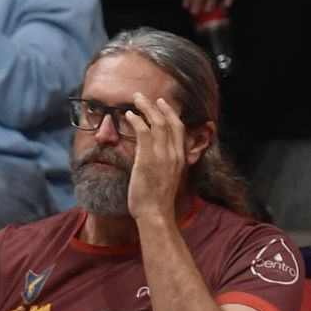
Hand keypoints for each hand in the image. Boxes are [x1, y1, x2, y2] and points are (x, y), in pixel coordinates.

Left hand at [123, 94, 188, 227]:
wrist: (155, 214)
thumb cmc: (157, 201)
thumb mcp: (167, 178)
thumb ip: (165, 164)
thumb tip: (157, 157)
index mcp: (180, 157)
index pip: (179, 128)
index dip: (171, 113)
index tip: (163, 103)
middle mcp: (174, 153)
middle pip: (169, 121)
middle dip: (158, 106)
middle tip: (147, 96)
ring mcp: (162, 155)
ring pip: (156, 123)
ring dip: (146, 108)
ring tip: (136, 99)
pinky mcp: (148, 159)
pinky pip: (143, 133)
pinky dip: (136, 120)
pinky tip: (129, 115)